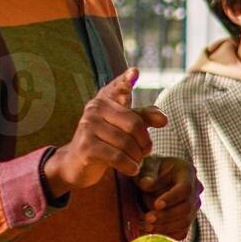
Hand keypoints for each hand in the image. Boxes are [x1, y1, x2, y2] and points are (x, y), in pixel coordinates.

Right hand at [44, 68, 168, 194]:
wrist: (77, 163)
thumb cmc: (106, 141)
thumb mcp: (125, 127)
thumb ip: (145, 118)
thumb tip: (164, 119)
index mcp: (105, 99)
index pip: (118, 87)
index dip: (126, 81)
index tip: (135, 72)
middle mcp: (95, 108)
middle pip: (134, 123)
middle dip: (145, 142)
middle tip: (146, 151)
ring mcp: (88, 126)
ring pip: (127, 143)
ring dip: (138, 157)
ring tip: (137, 161)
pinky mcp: (86, 146)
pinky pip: (117, 156)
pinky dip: (130, 166)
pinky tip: (131, 169)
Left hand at [135, 156, 198, 236]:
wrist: (151, 180)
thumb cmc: (147, 171)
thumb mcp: (145, 167)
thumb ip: (145, 175)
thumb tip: (147, 185)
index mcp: (187, 171)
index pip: (185, 188)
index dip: (172, 198)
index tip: (156, 205)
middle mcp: (195, 189)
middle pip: (187, 208)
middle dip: (166, 215)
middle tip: (147, 219)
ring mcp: (193, 206)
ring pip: (185, 222)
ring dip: (165, 227)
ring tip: (146, 227)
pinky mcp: (187, 219)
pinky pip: (181, 232)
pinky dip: (167, 235)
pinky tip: (151, 234)